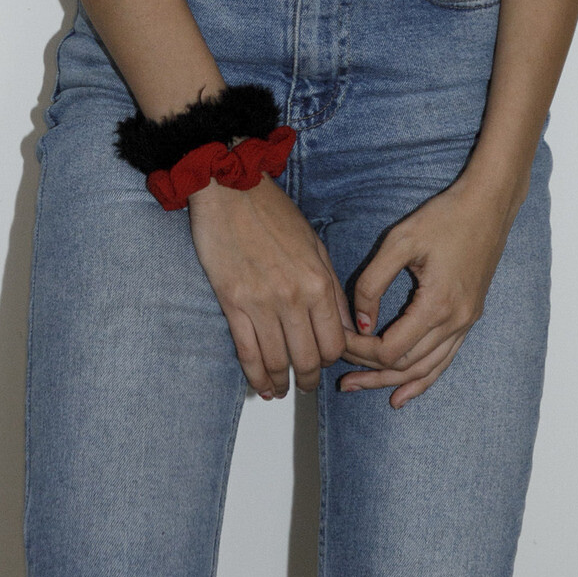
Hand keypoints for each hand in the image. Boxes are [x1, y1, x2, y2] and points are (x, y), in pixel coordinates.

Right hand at [188, 174, 361, 398]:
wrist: (230, 188)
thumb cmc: (273, 211)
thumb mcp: (315, 244)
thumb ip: (332, 288)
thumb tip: (347, 327)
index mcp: (317, 280)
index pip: (335, 342)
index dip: (332, 359)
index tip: (325, 361)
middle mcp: (293, 297)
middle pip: (308, 359)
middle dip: (308, 378)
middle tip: (306, 382)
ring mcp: (261, 303)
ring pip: (278, 362)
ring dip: (282, 382)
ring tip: (282, 388)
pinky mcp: (232, 304)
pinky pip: (247, 353)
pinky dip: (256, 376)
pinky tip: (261, 386)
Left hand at [338, 174, 524, 408]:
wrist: (487, 205)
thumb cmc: (443, 216)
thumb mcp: (399, 240)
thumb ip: (373, 282)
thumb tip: (360, 322)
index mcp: (436, 305)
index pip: (389, 349)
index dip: (360, 351)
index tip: (337, 339)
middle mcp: (455, 322)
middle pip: (405, 366)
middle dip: (370, 371)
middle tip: (341, 377)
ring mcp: (465, 323)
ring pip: (425, 369)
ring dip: (391, 382)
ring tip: (359, 386)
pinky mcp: (469, 317)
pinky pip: (443, 360)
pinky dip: (421, 380)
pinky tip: (401, 394)